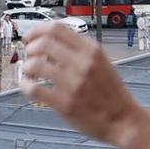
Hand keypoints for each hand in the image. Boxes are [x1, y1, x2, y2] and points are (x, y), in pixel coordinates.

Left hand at [18, 26, 144, 146]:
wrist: (124, 119)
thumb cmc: (113, 94)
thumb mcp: (102, 62)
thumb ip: (80, 50)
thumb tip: (51, 42)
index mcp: (92, 50)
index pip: (57, 28)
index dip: (37, 30)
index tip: (31, 36)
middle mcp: (82, 63)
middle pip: (43, 43)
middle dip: (30, 48)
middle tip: (29, 55)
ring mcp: (73, 83)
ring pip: (35, 65)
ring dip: (27, 67)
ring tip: (29, 72)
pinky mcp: (64, 103)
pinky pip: (34, 88)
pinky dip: (25, 85)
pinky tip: (28, 85)